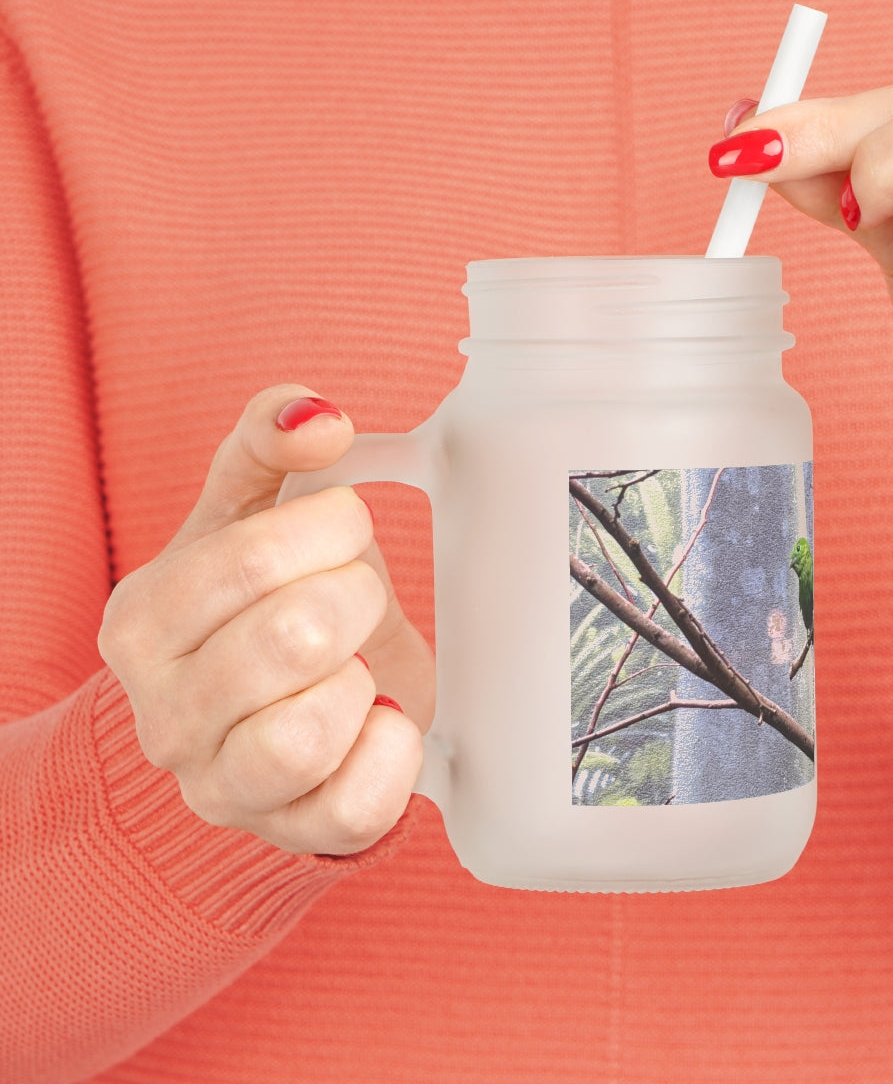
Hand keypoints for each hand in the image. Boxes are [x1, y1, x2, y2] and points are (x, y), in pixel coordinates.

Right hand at [98, 385, 433, 855]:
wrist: (269, 708)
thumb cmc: (260, 602)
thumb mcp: (249, 511)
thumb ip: (268, 443)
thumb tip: (317, 415)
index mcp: (142, 622)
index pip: (252, 558)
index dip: (330, 529)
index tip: (345, 528)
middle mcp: (164, 715)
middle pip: (294, 637)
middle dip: (356, 598)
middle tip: (356, 597)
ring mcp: (222, 786)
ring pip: (309, 733)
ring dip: (362, 680)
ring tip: (356, 664)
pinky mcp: (292, 832)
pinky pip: (356, 806)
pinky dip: (393, 751)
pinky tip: (381, 717)